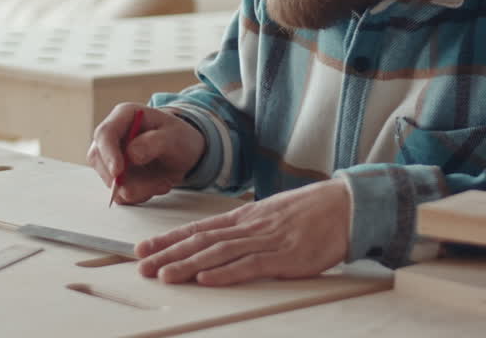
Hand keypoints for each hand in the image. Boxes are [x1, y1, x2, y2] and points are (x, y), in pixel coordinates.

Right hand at [87, 104, 204, 204]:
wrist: (184, 152)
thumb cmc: (178, 137)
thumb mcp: (174, 136)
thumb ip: (154, 142)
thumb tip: (131, 155)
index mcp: (124, 116)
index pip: (104, 134)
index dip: (108, 154)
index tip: (118, 172)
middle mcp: (113, 136)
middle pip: (100, 160)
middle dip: (126, 179)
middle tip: (158, 184)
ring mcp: (111, 157)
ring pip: (110, 181)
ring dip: (139, 189)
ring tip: (164, 182)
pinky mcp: (116, 176)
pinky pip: (120, 193)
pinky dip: (140, 195)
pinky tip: (157, 185)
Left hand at [135, 178, 351, 285]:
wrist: (344, 206)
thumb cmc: (310, 212)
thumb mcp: (271, 215)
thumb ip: (247, 228)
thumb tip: (222, 240)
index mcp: (244, 217)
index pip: (198, 228)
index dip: (169, 239)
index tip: (144, 248)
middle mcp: (249, 227)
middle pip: (201, 240)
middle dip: (168, 254)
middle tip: (142, 265)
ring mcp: (265, 241)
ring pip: (218, 253)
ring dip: (188, 264)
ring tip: (165, 275)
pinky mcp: (284, 256)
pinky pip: (249, 265)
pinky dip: (225, 273)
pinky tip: (206, 278)